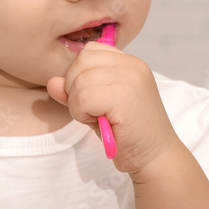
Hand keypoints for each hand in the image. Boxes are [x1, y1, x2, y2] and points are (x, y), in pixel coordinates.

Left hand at [46, 42, 180, 174]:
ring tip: (98, 118)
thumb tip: (52, 82)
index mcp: (129, 62)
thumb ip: (75, 91)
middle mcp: (132, 65)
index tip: (91, 97)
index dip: (79, 74)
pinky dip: (82, 114)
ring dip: (77, 105)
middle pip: (81, 62)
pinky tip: (99, 123)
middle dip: (75, 88)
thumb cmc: (127, 133)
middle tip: (92, 110)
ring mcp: (129, 79)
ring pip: (78, 81)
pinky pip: (82, 98)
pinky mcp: (123, 96)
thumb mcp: (97, 107)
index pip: (89, 51)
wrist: (155, 157)